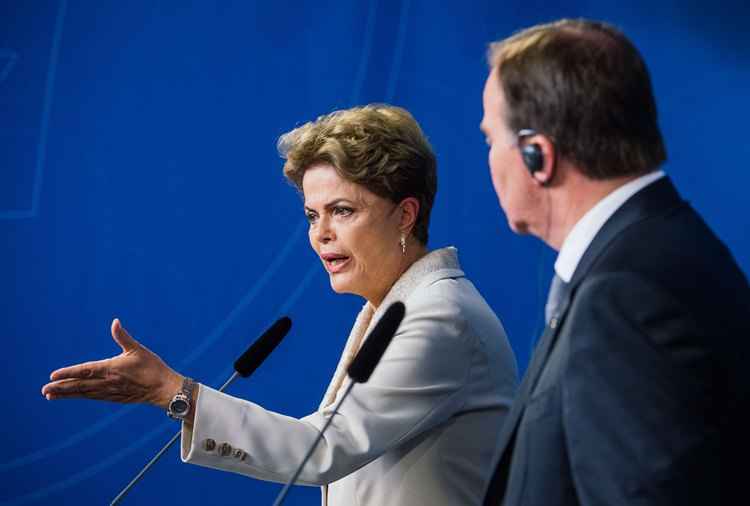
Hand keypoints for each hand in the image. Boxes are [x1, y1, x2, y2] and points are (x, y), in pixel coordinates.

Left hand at [41, 319, 182, 408]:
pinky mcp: (114, 398)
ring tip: (51, 395)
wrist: (164, 389)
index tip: (53, 375)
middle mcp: (107, 382)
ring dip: (67, 394)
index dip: (68, 373)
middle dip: (61, 387)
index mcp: (111, 369)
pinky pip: (93, 397)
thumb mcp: (138, 349)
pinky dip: (80, 396)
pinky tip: (73, 396)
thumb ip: (123, 336)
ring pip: (84, 393)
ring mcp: (110, 392)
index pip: (85, 371)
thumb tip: (114, 321)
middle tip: (44, 390)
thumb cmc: (152, 367)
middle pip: (80, 385)